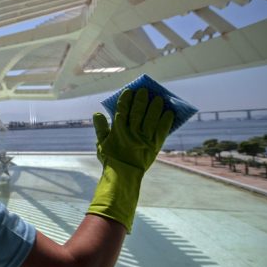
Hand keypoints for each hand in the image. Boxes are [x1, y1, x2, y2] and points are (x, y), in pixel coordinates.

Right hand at [87, 88, 173, 232]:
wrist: (123, 176)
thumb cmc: (111, 159)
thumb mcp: (101, 143)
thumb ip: (101, 128)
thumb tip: (97, 113)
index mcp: (118, 130)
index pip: (122, 110)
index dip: (126, 99)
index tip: (129, 90)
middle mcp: (131, 132)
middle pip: (138, 112)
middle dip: (141, 100)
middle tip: (145, 90)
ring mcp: (144, 139)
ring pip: (151, 119)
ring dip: (155, 108)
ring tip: (159, 99)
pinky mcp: (154, 146)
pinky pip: (161, 131)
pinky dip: (166, 121)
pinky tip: (169, 113)